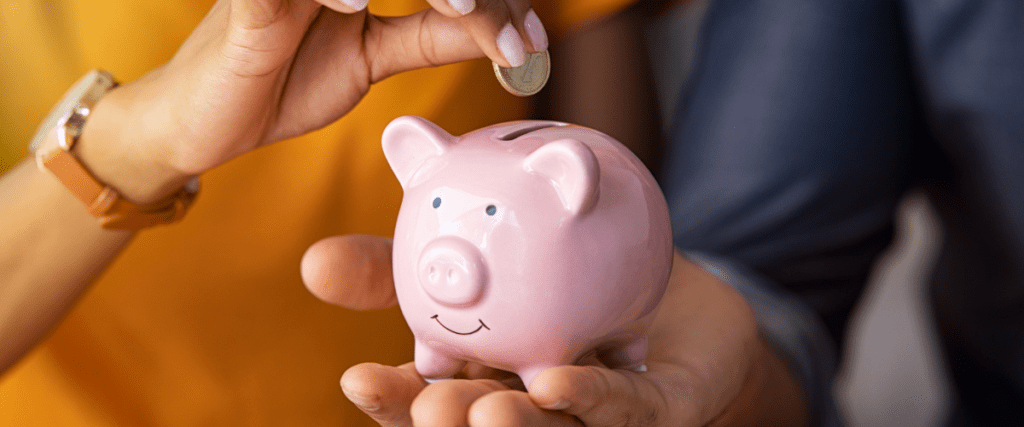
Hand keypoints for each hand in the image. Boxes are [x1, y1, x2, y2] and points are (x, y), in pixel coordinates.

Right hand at [77, 0, 544, 202]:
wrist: (202, 122)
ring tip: (461, 7)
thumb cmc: (282, 82)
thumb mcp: (369, 60)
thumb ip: (428, 39)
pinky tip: (355, 8)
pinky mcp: (244, 1)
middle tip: (513, 28)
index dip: (491, 1)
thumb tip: (502, 32)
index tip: (532, 45)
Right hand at [302, 240, 810, 425]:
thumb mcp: (472, 259)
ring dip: (513, 426)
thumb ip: (399, 267)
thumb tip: (312, 261)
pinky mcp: (652, 408)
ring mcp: (589, 415)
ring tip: (481, 412)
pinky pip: (623, 407)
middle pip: (480, 422)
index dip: (394, 397)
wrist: (661, 276)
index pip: (428, 397)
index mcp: (480, 378)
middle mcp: (529, 405)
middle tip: (428, 405)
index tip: (355, 378)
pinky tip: (559, 382)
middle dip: (447, 423)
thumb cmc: (556, 275)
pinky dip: (591, 398)